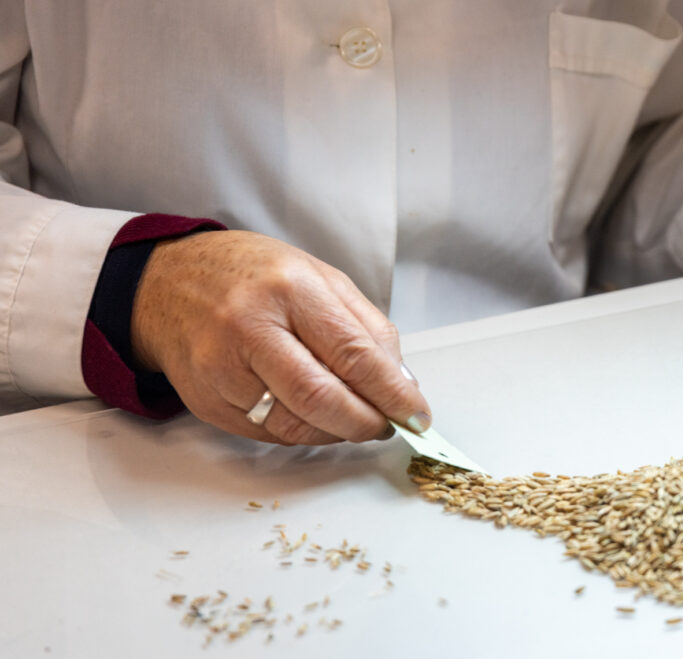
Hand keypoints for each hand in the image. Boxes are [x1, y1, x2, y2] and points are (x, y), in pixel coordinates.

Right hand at [131, 230, 429, 444]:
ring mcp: (220, 368)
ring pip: (295, 426)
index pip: (354, 354)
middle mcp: (249, 328)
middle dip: (367, 422)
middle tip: (388, 426)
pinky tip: (314, 417)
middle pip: (322, 398)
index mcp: (289, 289)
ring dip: (337, 432)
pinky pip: (268, 435)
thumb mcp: (320, 278)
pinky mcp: (206, 401)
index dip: (393, 393)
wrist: (168, 282)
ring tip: (355, 419)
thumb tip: (401, 383)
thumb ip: (367, 328)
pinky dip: (303, 433)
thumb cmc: (252, 276)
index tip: (417, 414)